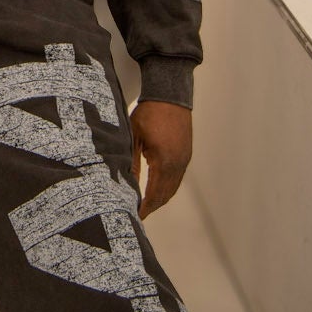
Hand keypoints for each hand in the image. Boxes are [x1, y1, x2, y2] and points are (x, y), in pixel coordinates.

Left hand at [129, 100, 191, 220]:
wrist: (170, 95)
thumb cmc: (149, 113)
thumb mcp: (134, 138)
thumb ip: (132, 164)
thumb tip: (126, 185)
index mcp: (164, 162)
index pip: (154, 194)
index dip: (144, 208)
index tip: (134, 216)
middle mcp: (178, 164)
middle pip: (165, 195)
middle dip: (152, 207)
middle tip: (137, 215)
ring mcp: (184, 160)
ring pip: (173, 188)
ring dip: (160, 199)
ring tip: (145, 206)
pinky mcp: (186, 154)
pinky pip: (177, 178)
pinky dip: (167, 188)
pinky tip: (157, 190)